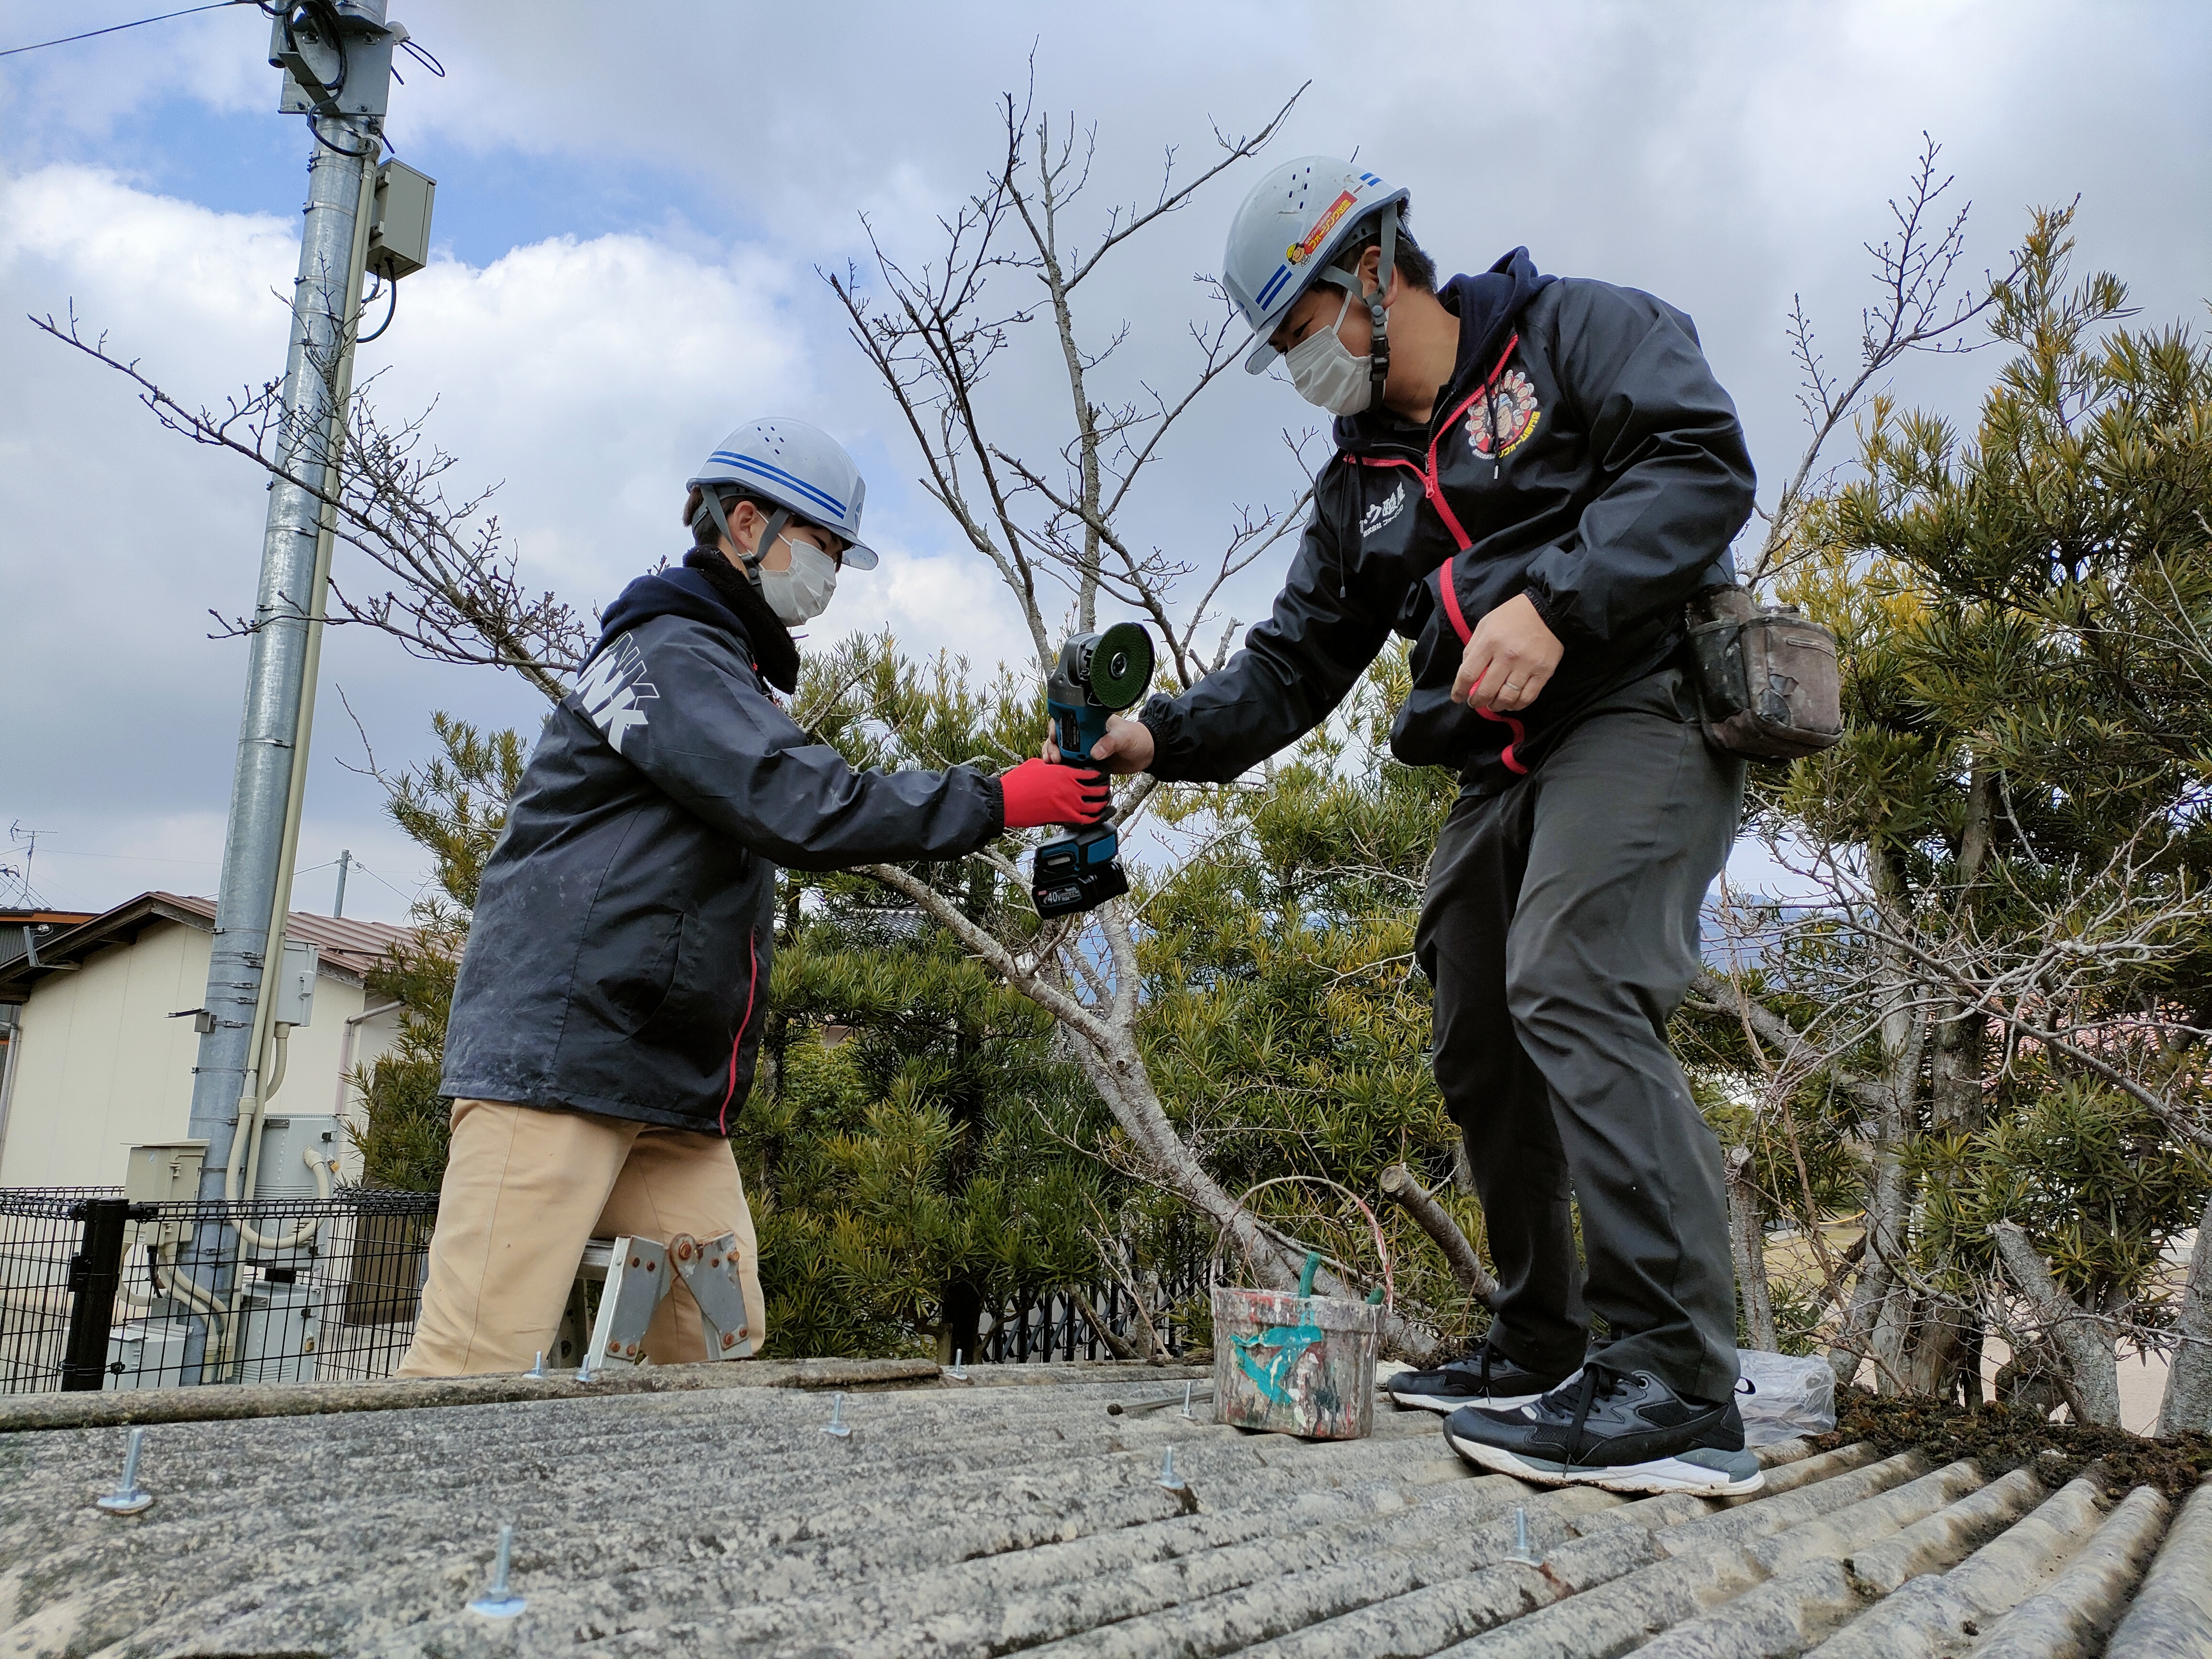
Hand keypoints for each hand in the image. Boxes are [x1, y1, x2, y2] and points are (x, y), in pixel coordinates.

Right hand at [999, 756, 1111, 829]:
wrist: (1007, 800)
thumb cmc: (1018, 782)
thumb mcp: (1037, 765)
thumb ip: (1052, 766)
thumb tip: (1055, 765)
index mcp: (1065, 772)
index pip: (1092, 772)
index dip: (1100, 774)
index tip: (1102, 775)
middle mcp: (1071, 788)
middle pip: (1098, 789)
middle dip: (1104, 789)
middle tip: (1105, 789)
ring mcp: (1069, 804)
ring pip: (1096, 806)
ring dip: (1101, 804)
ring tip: (1104, 803)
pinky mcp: (1063, 817)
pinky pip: (1086, 820)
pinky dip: (1094, 819)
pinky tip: (1095, 817)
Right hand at [1042, 711, 1154, 775]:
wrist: (1147, 753)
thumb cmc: (1137, 737)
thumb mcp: (1124, 737)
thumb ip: (1110, 743)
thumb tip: (1095, 753)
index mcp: (1090, 721)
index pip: (1066, 720)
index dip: (1056, 729)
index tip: (1054, 739)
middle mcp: (1084, 734)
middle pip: (1059, 737)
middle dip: (1051, 746)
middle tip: (1054, 757)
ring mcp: (1085, 748)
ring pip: (1062, 751)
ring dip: (1054, 757)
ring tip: (1052, 765)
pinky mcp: (1088, 762)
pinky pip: (1072, 764)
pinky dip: (1063, 768)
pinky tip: (1058, 773)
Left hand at [1452, 593, 1562, 711]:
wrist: (1548, 610)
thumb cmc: (1513, 616)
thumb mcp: (1485, 625)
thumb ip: (1473, 648)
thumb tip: (1466, 673)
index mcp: (1489, 642)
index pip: (1468, 674)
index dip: (1460, 690)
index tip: (1458, 697)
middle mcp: (1507, 656)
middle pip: (1486, 690)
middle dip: (1477, 701)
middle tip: (1475, 702)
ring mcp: (1527, 666)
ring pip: (1506, 698)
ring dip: (1495, 706)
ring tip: (1492, 704)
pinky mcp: (1543, 673)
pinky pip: (1527, 698)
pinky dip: (1516, 705)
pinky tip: (1510, 703)